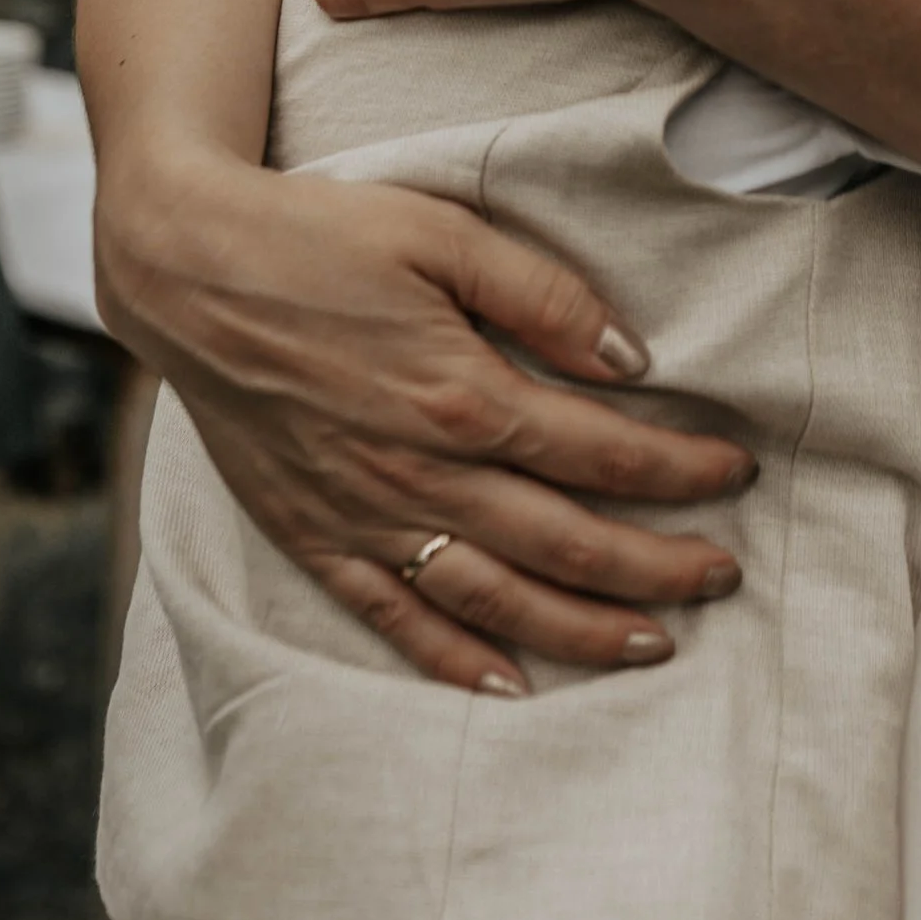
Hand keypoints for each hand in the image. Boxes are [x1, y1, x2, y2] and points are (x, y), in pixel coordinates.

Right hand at [94, 145, 753, 695]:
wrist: (186, 269)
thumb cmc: (319, 235)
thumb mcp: (441, 232)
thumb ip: (542, 294)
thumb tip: (630, 359)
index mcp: (461, 394)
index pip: (602, 454)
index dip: (679, 470)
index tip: (734, 472)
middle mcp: (419, 473)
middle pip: (565, 543)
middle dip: (656, 566)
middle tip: (724, 575)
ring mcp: (364, 516)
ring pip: (496, 600)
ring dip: (583, 629)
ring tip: (656, 644)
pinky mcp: (314, 536)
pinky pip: (396, 620)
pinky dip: (456, 663)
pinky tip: (512, 687)